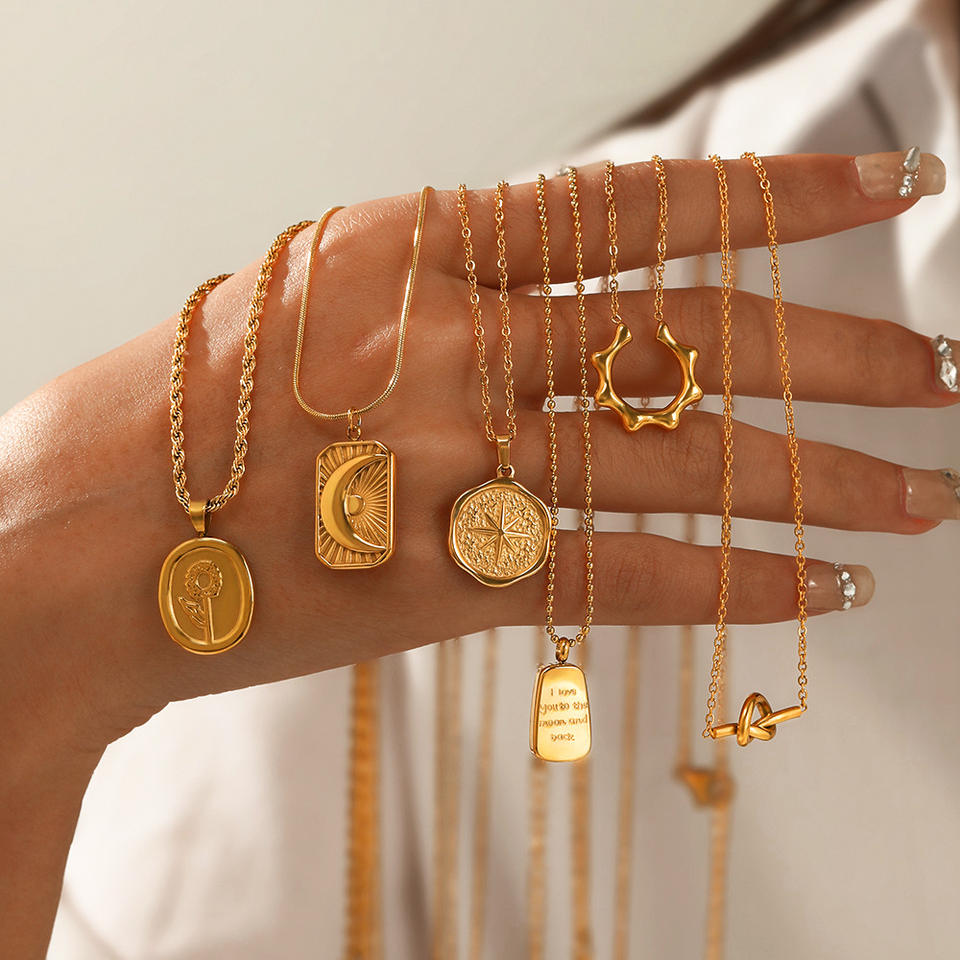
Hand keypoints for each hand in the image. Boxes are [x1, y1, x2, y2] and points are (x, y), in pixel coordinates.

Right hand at [0, 152, 952, 754]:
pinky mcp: (450, 576)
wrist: (78, 543)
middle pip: (694, 335)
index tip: (888, 191)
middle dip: (840, 355)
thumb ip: (449, 293)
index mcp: (408, 240)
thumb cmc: (177, 418)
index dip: (779, 193)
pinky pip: (631, 573)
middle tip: (940, 376)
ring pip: (684, 460)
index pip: (639, 201)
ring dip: (819, 480)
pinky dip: (735, 581)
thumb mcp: (315, 299)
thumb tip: (574, 299)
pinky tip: (818, 586)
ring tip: (919, 496)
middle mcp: (447, 335)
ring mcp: (454, 458)